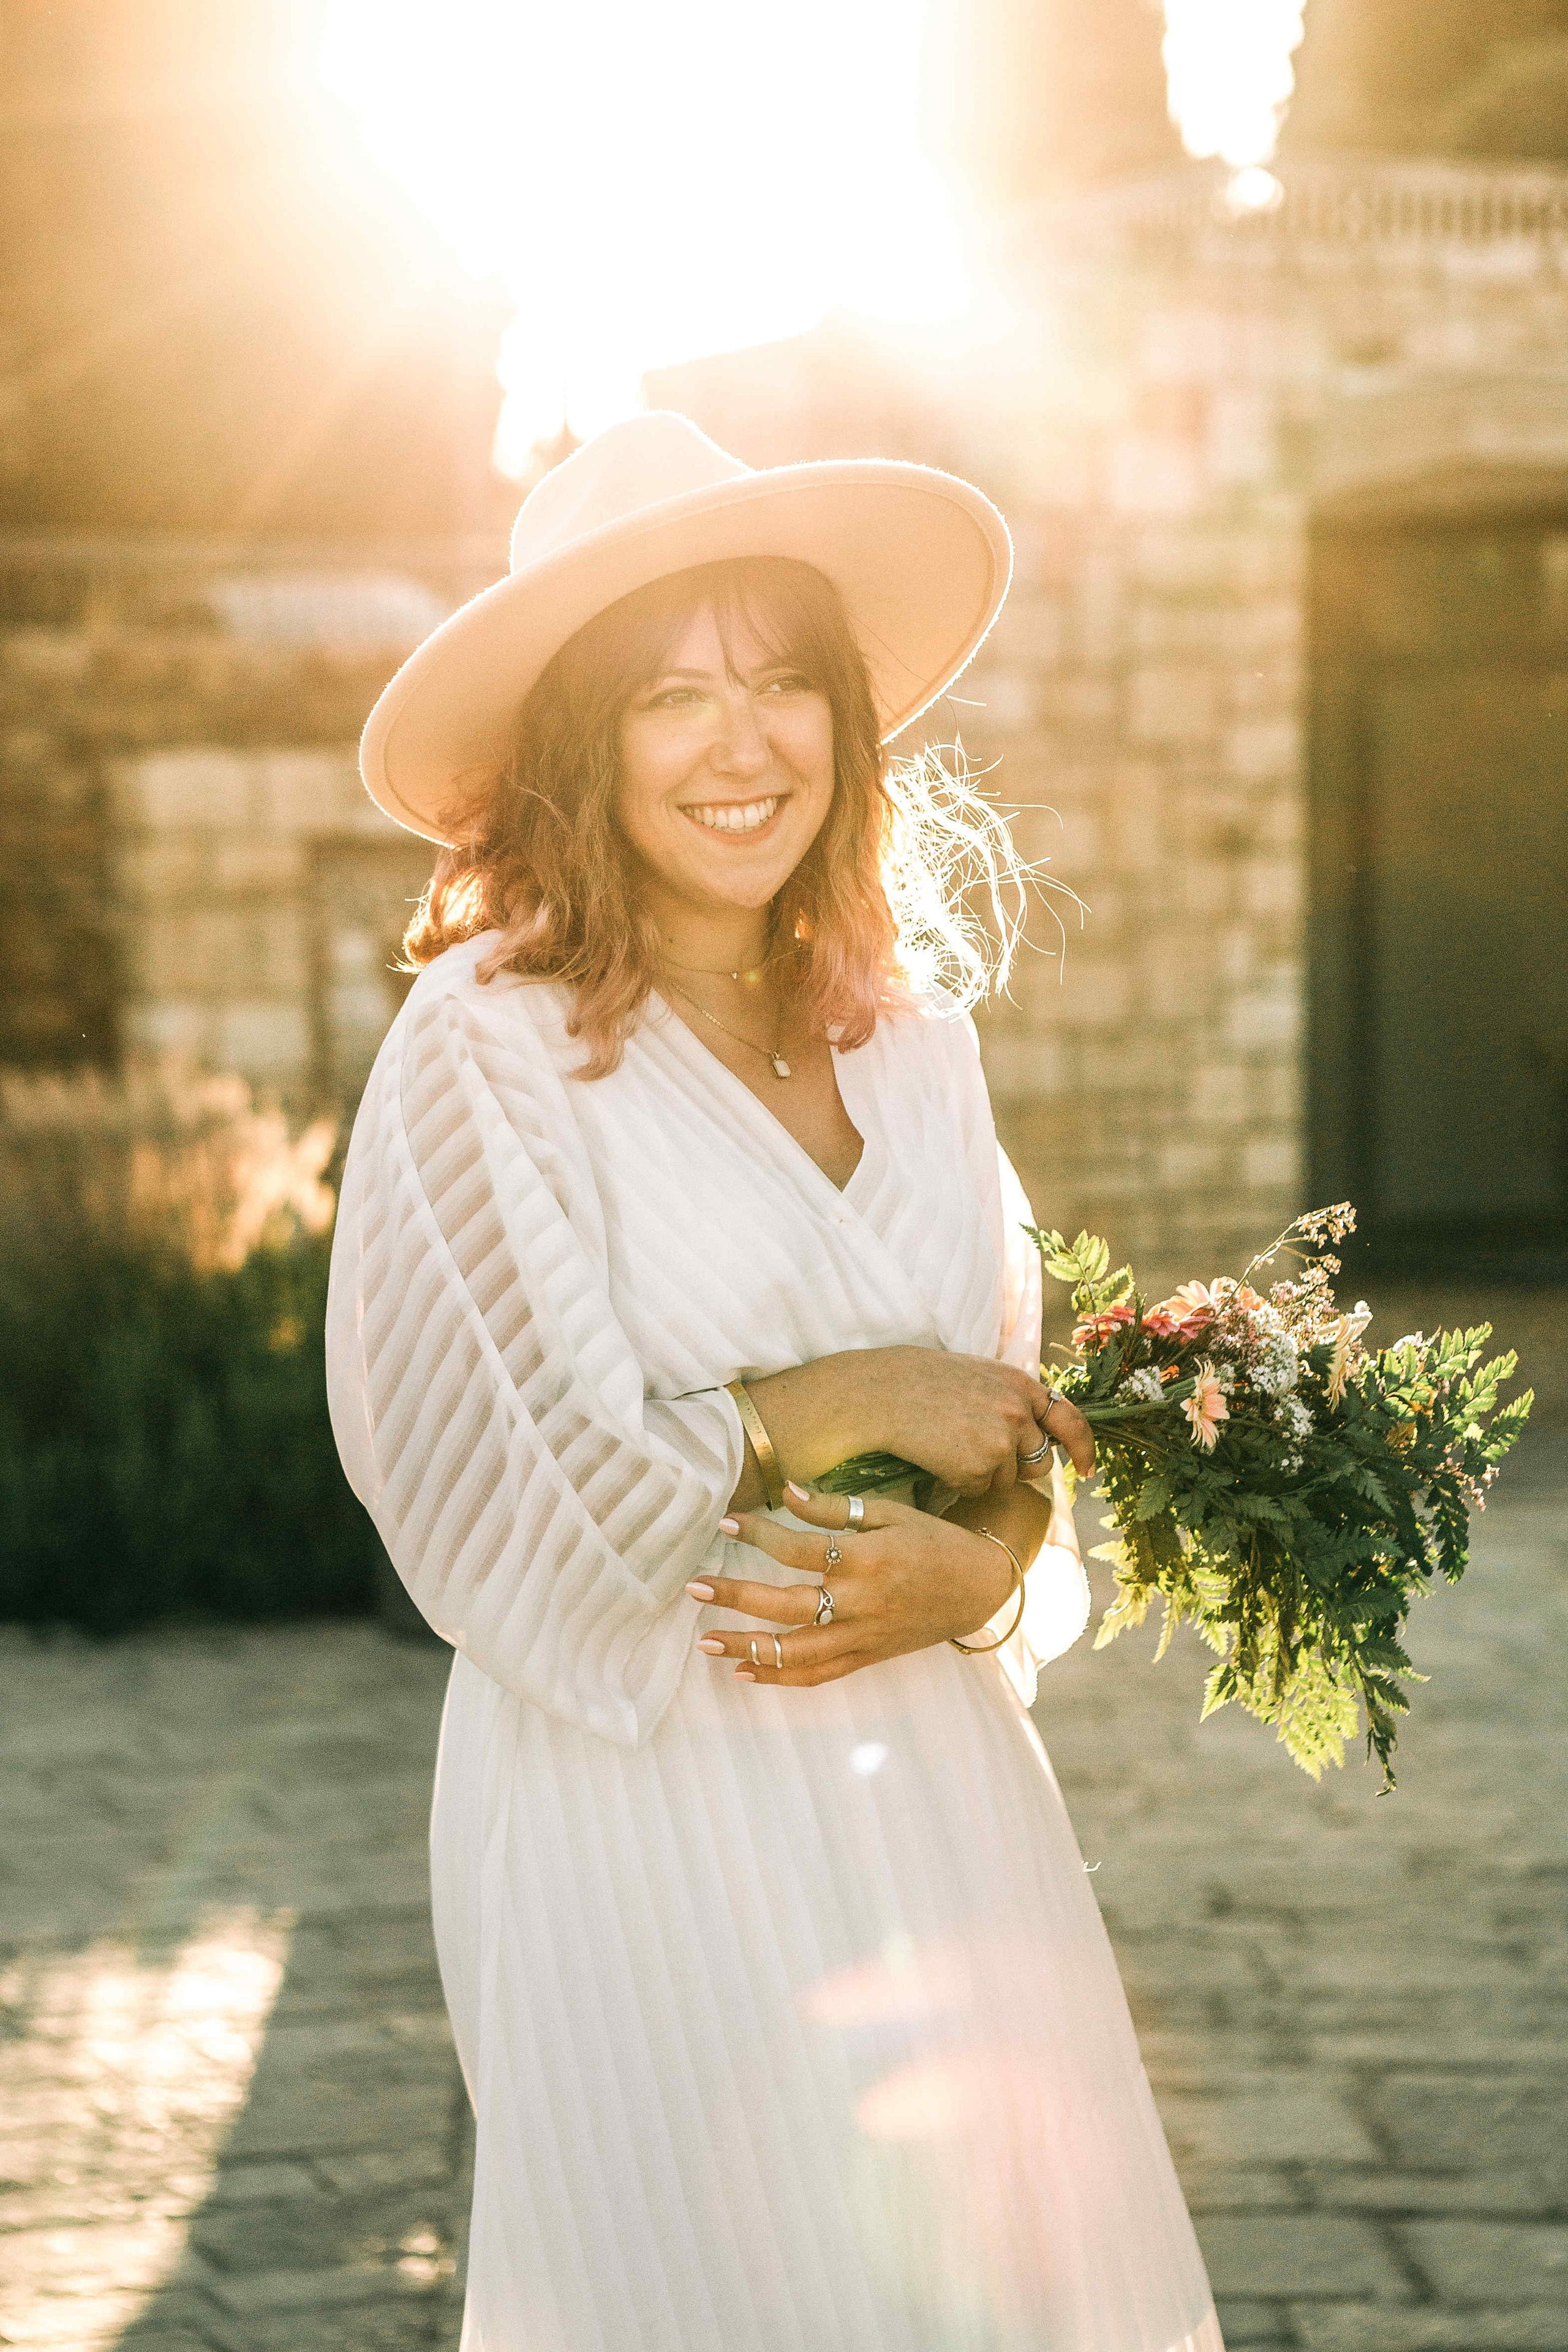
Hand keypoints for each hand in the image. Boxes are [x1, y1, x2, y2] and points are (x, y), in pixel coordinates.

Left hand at [687, 1484, 1020, 1687]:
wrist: (979, 1585)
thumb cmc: (931, 1541)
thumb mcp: (888, 1513)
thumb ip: (833, 1508)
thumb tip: (785, 1489)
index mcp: (867, 1559)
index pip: (800, 1548)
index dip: (759, 1535)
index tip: (725, 1524)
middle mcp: (862, 1602)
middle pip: (789, 1605)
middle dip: (738, 1598)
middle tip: (694, 1588)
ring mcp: (863, 1636)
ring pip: (797, 1652)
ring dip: (749, 1648)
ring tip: (706, 1643)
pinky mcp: (867, 1658)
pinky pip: (818, 1675)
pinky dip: (780, 1678)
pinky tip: (743, 1675)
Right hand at [874, 1348, 1094, 1495]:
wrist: (879, 1393)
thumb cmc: (918, 1381)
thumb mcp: (977, 1375)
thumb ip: (1009, 1399)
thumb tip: (1030, 1432)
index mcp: (1020, 1384)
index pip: (1070, 1421)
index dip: (1083, 1448)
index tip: (1087, 1470)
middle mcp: (1018, 1411)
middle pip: (1040, 1462)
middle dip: (1017, 1467)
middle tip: (978, 1454)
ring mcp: (1001, 1441)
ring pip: (1006, 1480)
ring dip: (982, 1474)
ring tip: (947, 1445)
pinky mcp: (979, 1467)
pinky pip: (978, 1489)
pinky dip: (958, 1482)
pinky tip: (936, 1457)